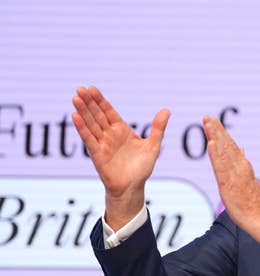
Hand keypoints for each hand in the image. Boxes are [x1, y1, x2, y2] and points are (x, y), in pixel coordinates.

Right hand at [71, 86, 169, 228]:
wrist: (133, 187)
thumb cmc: (142, 168)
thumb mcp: (153, 146)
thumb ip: (158, 128)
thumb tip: (167, 110)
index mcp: (122, 130)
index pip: (109, 112)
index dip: (100, 100)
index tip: (92, 88)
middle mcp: (110, 135)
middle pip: (97, 115)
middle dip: (89, 102)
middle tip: (80, 88)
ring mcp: (103, 144)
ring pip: (91, 124)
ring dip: (83, 112)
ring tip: (75, 98)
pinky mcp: (97, 154)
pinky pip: (89, 139)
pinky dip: (82, 128)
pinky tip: (75, 116)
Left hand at [203, 115, 259, 243]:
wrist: (259, 217)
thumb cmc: (251, 201)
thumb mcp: (247, 178)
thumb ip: (242, 162)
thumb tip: (241, 148)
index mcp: (242, 165)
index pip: (230, 145)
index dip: (220, 131)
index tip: (212, 119)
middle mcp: (239, 166)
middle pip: (226, 144)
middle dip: (216, 129)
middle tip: (207, 116)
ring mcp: (234, 174)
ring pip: (223, 152)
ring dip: (215, 137)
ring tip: (207, 124)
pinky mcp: (229, 184)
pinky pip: (221, 167)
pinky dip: (216, 155)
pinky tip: (211, 144)